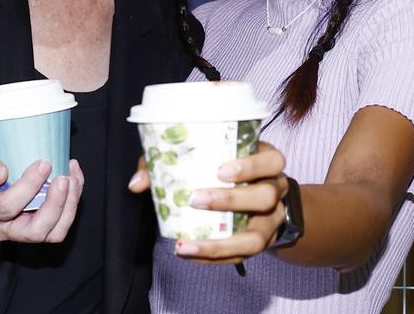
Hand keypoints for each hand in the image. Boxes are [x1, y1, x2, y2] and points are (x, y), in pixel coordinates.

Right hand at [0, 144, 83, 243]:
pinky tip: (74, 178)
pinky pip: (59, 223)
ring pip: (52, 233)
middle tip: (64, 179)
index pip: (7, 207)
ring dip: (68, 207)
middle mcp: (2, 228)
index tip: (43, 164)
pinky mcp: (36, 224)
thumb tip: (1, 173)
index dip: (28, 187)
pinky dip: (72, 202)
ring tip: (73, 178)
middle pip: (34, 231)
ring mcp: (20, 230)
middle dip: (55, 205)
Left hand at [173, 141, 287, 264]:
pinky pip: (241, 257)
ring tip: (187, 244)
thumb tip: (138, 183)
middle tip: (195, 199)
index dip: (251, 166)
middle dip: (230, 201)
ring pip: (257, 237)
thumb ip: (170, 163)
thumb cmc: (224, 168)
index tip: (220, 171)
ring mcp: (271, 221)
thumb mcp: (206, 156)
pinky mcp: (261, 244)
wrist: (255, 197)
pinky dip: (213, 257)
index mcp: (267, 163)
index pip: (273, 161)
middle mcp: (276, 191)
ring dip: (221, 244)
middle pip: (266, 197)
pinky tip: (189, 253)